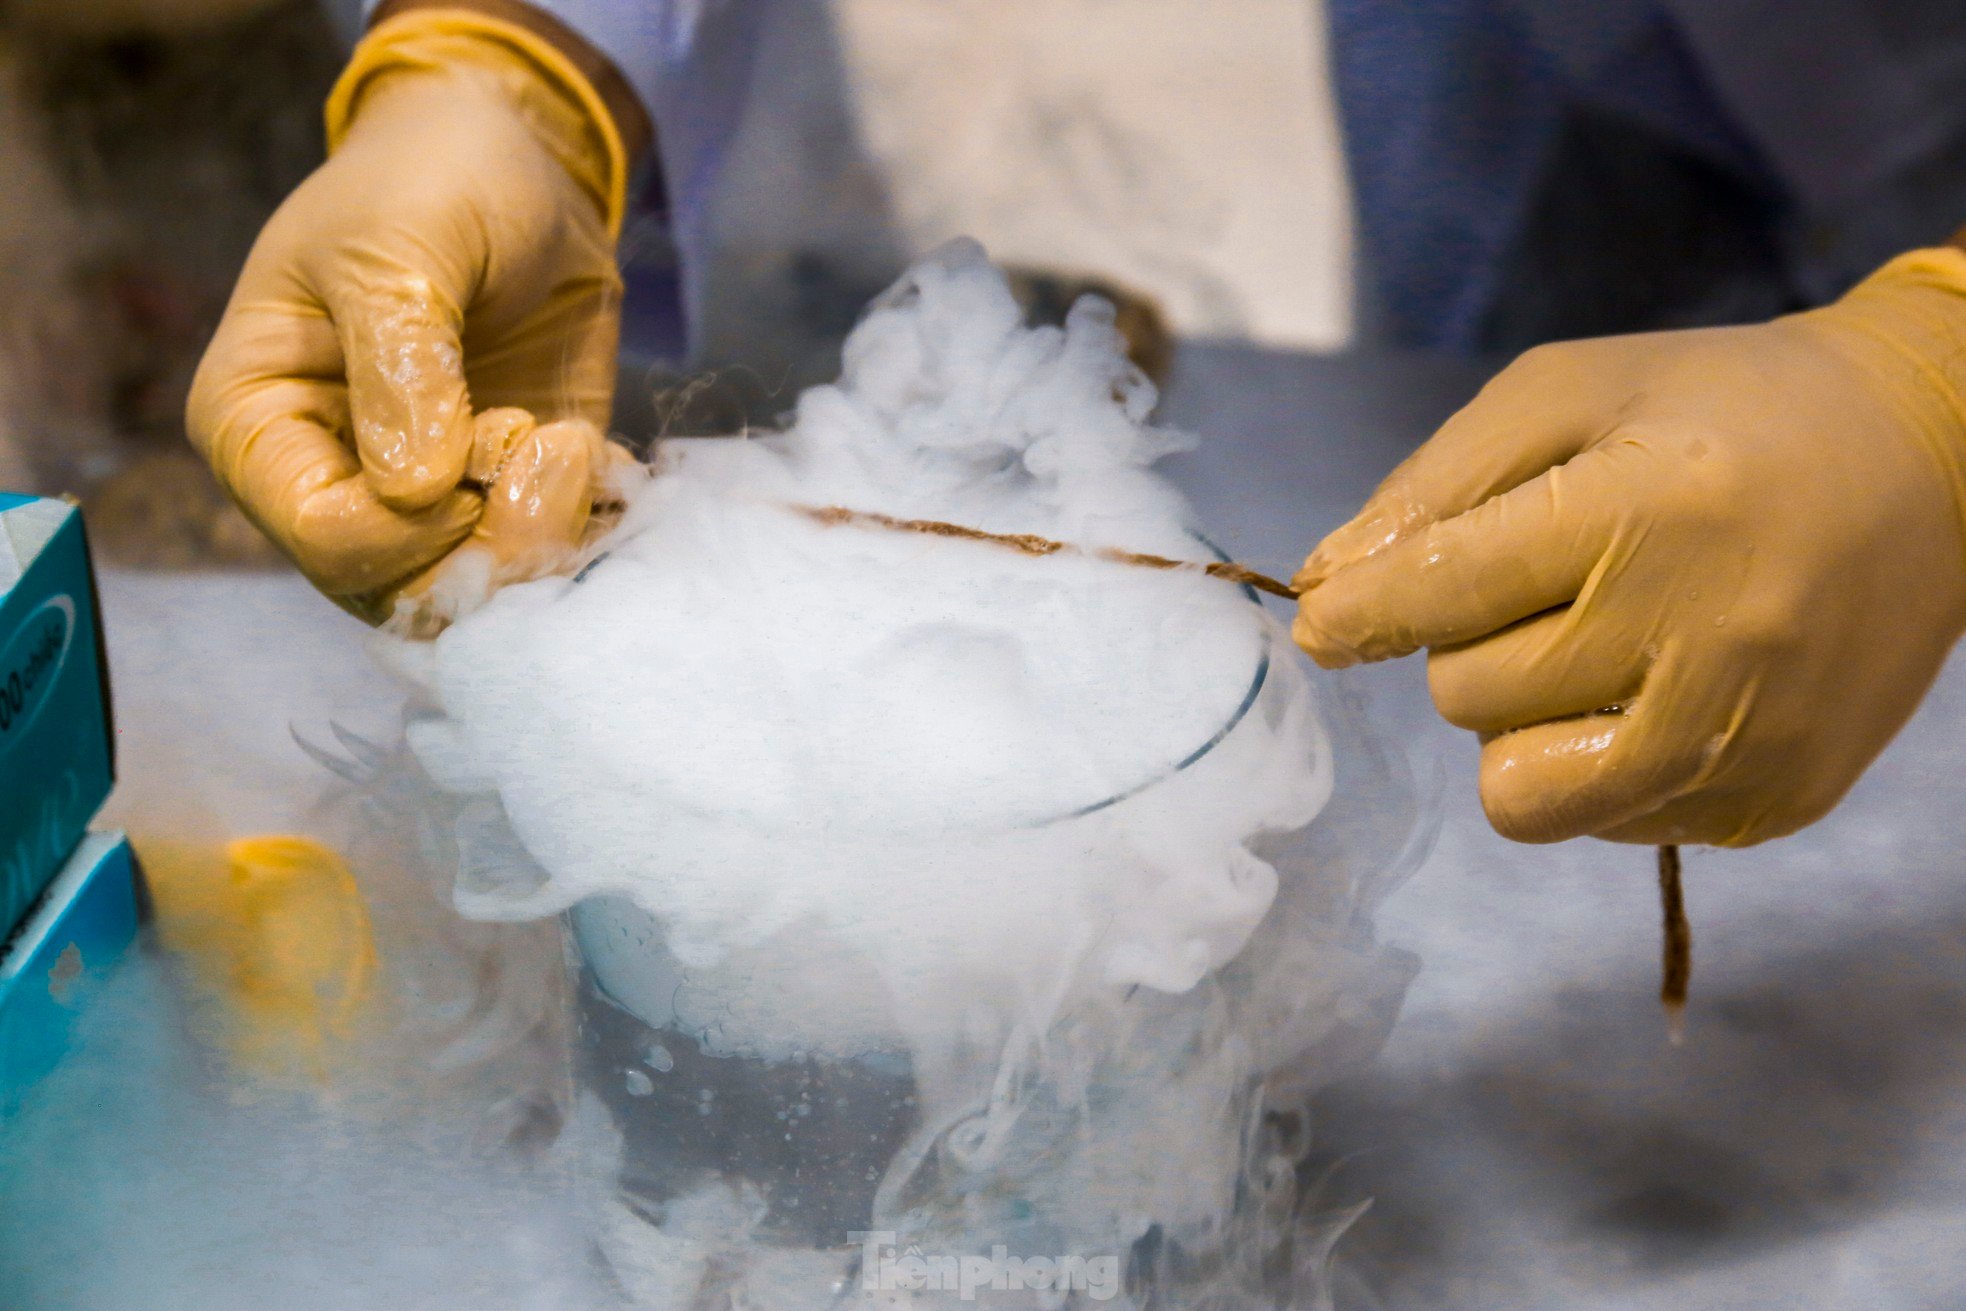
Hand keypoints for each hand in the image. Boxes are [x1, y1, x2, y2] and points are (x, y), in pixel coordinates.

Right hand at [186, 10, 628, 623]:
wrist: (519, 165)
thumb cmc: (426, 186)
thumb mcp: (397, 248)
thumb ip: (401, 365)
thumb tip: (413, 489)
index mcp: (261, 424)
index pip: (319, 535)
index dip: (409, 524)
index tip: (486, 441)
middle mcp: (334, 484)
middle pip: (402, 591)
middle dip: (489, 540)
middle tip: (550, 446)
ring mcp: (425, 503)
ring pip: (477, 593)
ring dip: (544, 534)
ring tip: (569, 441)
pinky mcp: (512, 497)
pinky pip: (546, 561)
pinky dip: (585, 526)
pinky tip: (592, 449)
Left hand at [1293, 250, 1965, 845]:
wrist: (1934, 459)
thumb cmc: (1720, 410)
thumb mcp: (1568, 395)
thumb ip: (1432, 489)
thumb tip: (1320, 594)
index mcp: (1648, 513)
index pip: (1446, 597)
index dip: (1361, 613)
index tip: (1325, 624)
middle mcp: (1705, 640)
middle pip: (1467, 699)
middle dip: (1472, 644)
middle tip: (1551, 585)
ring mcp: (1749, 740)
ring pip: (1522, 793)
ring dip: (1520, 726)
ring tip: (1591, 650)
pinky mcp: (1777, 805)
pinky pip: (1604, 825)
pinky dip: (1594, 765)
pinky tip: (1658, 688)